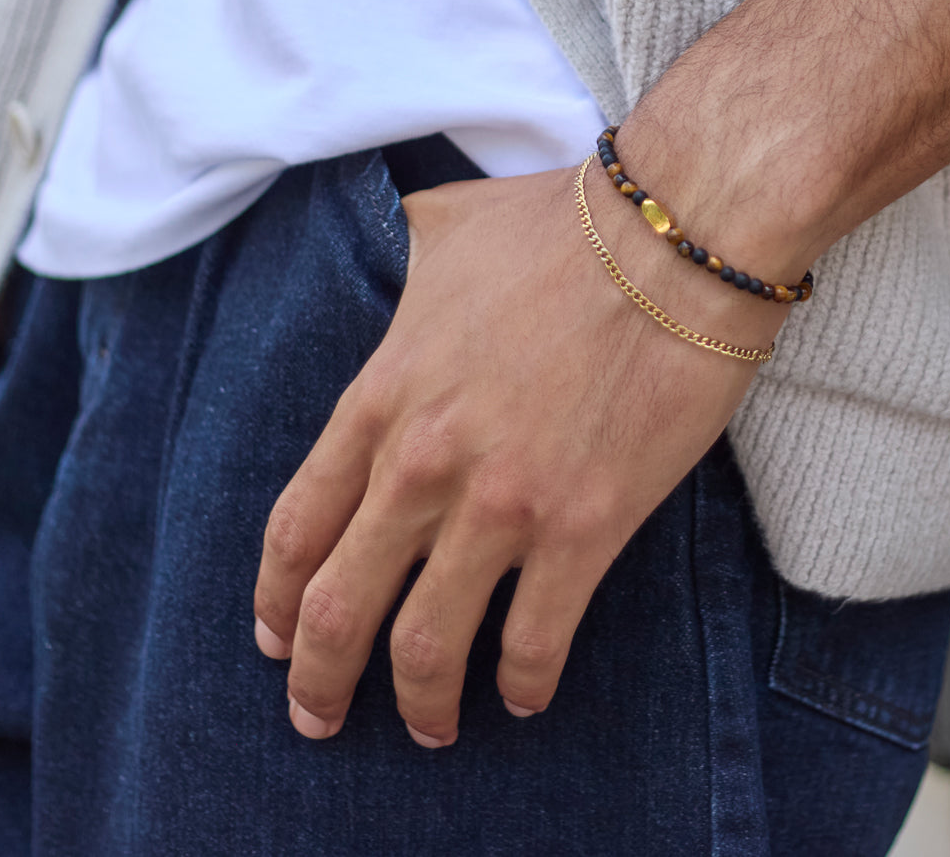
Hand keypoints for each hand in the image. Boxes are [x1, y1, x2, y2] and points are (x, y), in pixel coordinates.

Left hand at [252, 158, 789, 746]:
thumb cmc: (561, 224)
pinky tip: (524, 696)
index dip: (276, 596)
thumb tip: (399, 250)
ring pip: (426, 645)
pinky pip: (535, 644)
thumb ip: (404, 259)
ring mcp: (501, 504)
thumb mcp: (446, 226)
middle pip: (340, 605)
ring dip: (418, 701)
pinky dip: (522, 685)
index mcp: (382, 395)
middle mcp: (424, 463)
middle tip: (318, 717)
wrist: (674, 238)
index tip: (275, 635)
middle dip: (318, 678)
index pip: (298, 524)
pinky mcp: (583, 529)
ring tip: (427, 726)